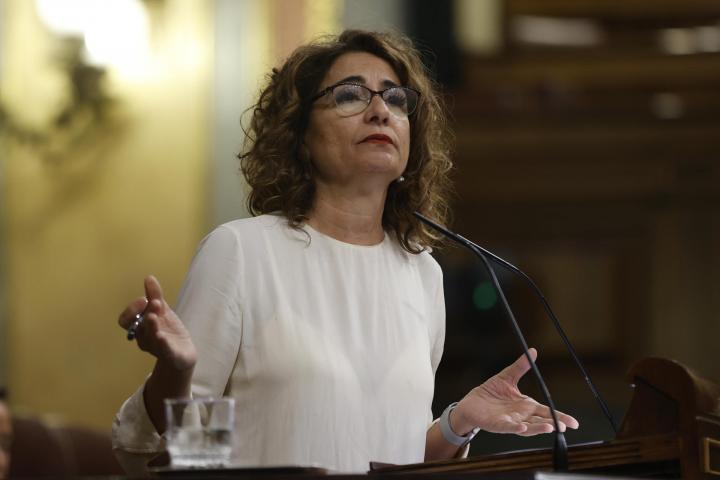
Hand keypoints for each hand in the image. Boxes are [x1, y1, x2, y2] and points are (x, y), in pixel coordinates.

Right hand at [118, 275, 196, 371]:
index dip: (131, 310)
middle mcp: (145, 337)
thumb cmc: (168, 330)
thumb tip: (149, 277)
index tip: (144, 298)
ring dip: (151, 326)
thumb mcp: (162, 311)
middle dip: (140, 315)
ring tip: (154, 316)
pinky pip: (164, 350)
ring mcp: (156, 347)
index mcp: (140, 326)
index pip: (126, 320)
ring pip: (149, 338)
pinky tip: (163, 337)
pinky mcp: (170, 355)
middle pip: (135, 327)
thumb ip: (155, 295)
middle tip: (151, 302)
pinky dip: (162, 344)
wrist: (182, 352)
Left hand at [451, 348, 578, 435]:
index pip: (547, 411)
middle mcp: (521, 415)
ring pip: (528, 427)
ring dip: (538, 428)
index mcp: (526, 405)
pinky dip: (516, 428)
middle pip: (541, 421)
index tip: (574, 423)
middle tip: (565, 426)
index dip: (560, 416)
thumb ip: (520, 366)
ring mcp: (510, 421)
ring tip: (550, 427)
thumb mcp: (507, 377)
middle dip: (553, 424)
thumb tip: (533, 351)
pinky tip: (522, 426)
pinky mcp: (498, 425)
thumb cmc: (490, 392)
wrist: (472, 403)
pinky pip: (508, 427)